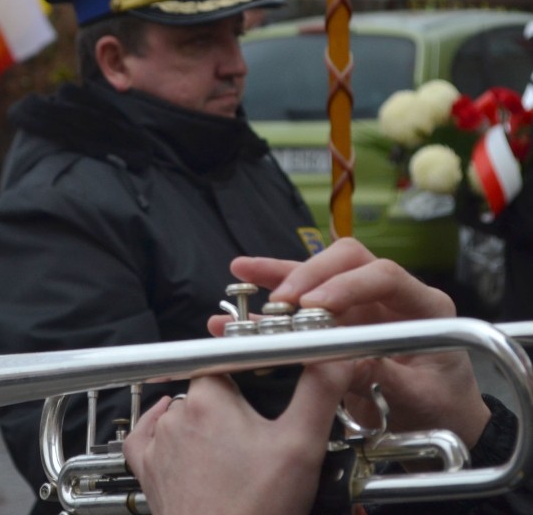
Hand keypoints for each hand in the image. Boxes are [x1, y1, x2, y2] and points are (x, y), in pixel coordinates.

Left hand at [124, 364, 350, 514]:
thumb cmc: (257, 507)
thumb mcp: (301, 446)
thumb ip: (318, 393)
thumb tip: (336, 358)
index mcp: (210, 398)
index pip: (227, 363)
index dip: (249, 374)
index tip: (265, 387)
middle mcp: (176, 414)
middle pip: (206, 391)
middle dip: (230, 405)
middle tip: (256, 434)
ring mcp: (157, 442)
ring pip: (180, 413)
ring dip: (201, 423)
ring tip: (230, 451)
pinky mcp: (146, 469)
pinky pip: (144, 438)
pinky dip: (157, 433)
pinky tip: (175, 438)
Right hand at [220, 238, 490, 448]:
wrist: (440, 422)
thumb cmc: (439, 408)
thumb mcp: (415, 399)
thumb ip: (378, 378)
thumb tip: (331, 362)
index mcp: (423, 307)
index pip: (384, 276)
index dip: (346, 285)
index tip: (314, 304)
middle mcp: (390, 296)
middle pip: (347, 261)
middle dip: (309, 274)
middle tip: (282, 300)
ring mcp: (362, 304)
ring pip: (318, 274)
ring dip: (280, 273)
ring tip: (243, 271)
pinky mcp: (338, 319)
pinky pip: (301, 303)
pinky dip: (271, 303)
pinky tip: (242, 300)